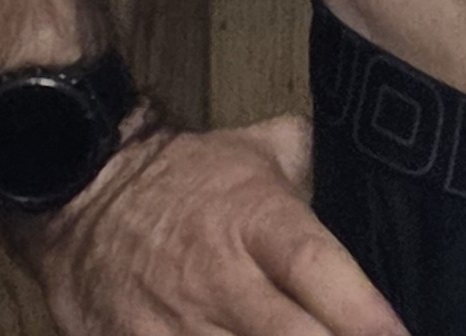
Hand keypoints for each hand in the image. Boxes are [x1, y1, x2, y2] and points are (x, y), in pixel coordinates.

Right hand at [8, 113, 405, 335]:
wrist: (85, 193)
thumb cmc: (190, 175)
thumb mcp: (261, 148)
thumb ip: (319, 161)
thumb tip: (380, 166)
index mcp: (257, 218)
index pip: (316, 265)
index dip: (360, 310)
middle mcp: (221, 277)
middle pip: (288, 334)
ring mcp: (175, 326)